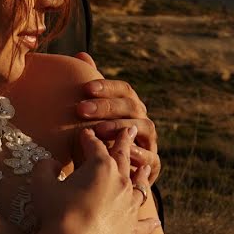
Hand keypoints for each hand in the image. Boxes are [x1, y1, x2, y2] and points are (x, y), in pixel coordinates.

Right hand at [31, 127, 158, 233]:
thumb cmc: (56, 214)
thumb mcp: (42, 186)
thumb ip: (44, 169)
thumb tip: (49, 162)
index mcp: (101, 167)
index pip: (95, 147)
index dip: (89, 139)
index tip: (86, 133)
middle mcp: (121, 182)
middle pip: (124, 157)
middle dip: (124, 142)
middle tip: (129, 129)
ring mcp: (130, 206)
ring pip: (140, 186)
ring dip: (142, 176)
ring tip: (146, 168)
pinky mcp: (132, 230)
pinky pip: (144, 225)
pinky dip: (149, 223)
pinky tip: (155, 222)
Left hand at [75, 52, 160, 182]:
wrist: (111, 179)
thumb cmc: (98, 142)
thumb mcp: (90, 116)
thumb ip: (90, 89)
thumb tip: (81, 54)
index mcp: (129, 106)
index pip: (124, 90)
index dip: (107, 86)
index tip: (86, 88)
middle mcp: (142, 119)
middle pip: (131, 106)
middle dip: (107, 106)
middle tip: (80, 109)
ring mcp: (149, 141)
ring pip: (143, 127)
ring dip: (120, 127)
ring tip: (97, 130)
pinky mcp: (153, 164)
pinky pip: (150, 157)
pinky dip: (138, 154)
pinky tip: (121, 152)